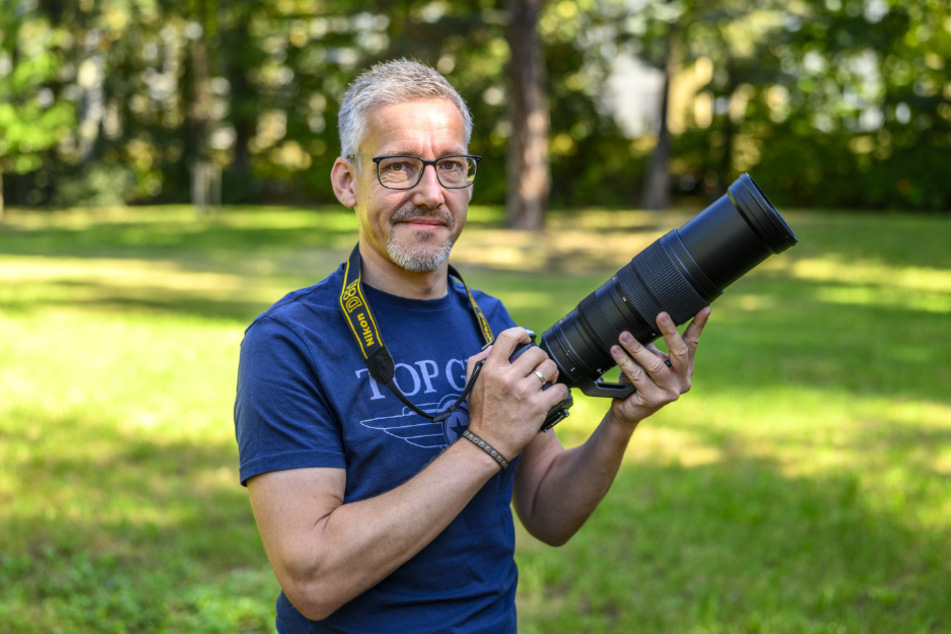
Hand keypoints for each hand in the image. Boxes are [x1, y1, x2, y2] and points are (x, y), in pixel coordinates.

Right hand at [464, 327, 569, 458]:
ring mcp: (524, 392)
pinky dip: (560, 390)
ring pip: (550, 367)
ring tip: (548, 379)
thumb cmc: (481, 414)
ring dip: (552, 372)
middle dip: (541, 358)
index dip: (521, 333)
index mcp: (491, 369)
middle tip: (539, 366)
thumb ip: (478, 361)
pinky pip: (560, 388)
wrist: (488, 444)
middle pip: (536, 352)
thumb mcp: (472, 384)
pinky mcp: (538, 407)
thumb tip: (494, 347)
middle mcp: (508, 378)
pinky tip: (554, 393)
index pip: (508, 337)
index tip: (526, 339)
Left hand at [609, 308, 710, 425]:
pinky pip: (638, 377)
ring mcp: (670, 392)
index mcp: (685, 367)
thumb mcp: (650, 359)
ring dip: (637, 348)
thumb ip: (653, 343)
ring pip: (655, 366)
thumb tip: (645, 316)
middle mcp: (682, 380)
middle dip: (670, 332)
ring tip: (624, 336)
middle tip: (661, 315)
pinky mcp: (654, 400)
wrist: (630, 409)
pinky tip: (616, 352)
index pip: (692, 343)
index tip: (704, 308)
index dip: (698, 326)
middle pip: (680, 353)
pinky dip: (625, 362)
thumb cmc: (641, 380)